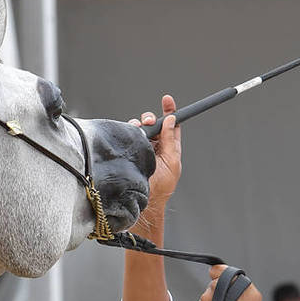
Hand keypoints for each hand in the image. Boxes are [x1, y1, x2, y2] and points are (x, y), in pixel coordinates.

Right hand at [129, 94, 180, 234]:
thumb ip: (170, 139)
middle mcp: (155, 146)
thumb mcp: (172, 161)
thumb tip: (170, 120)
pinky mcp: (129, 151)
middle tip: (149, 120)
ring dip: (139, 124)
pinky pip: (128, 136)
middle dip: (151, 117)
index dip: (169, 111)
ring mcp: (141, 149)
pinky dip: (130, 132)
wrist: (145, 200)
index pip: (170, 125)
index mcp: (168, 148)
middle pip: (153, 123)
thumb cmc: (162, 186)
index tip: (167, 100)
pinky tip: (131, 134)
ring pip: (139, 128)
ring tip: (139, 129)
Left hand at [190, 264, 262, 300]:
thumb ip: (237, 279)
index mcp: (229, 281)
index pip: (216, 270)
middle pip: (212, 287)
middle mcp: (214, 288)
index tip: (220, 281)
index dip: (218, 275)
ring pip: (205, 300)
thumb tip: (217, 271)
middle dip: (218, 295)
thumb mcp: (252, 294)